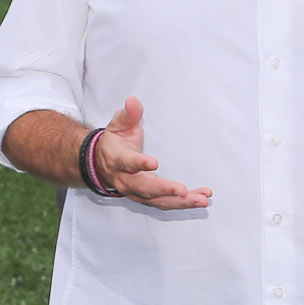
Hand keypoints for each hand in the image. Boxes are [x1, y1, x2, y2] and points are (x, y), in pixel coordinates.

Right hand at [91, 96, 209, 209]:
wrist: (101, 165)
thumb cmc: (115, 142)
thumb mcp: (117, 125)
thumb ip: (128, 115)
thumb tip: (133, 101)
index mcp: (117, 160)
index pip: (128, 163)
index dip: (139, 164)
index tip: (154, 163)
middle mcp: (126, 180)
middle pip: (145, 189)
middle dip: (164, 190)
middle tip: (183, 190)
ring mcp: (137, 192)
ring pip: (158, 201)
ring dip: (181, 202)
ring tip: (202, 200)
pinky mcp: (148, 199)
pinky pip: (166, 203)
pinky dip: (184, 203)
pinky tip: (202, 198)